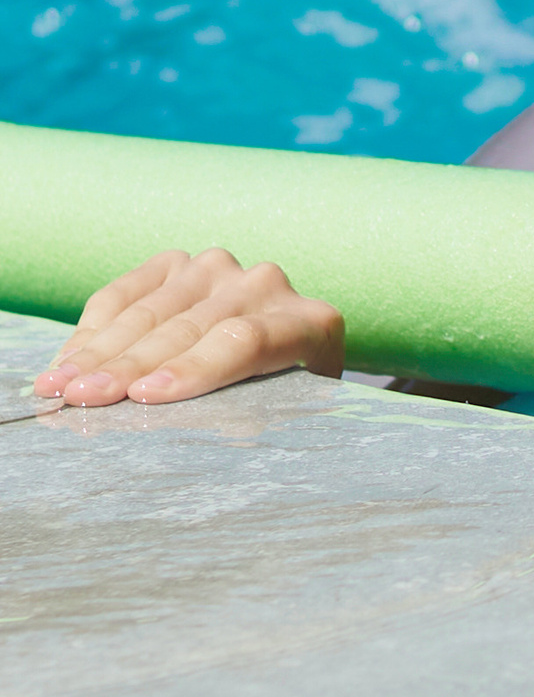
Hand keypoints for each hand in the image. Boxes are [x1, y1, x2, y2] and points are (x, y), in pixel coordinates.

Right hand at [35, 249, 345, 406]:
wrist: (285, 352)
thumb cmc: (286, 397)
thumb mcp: (290, 413)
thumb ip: (260, 416)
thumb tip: (203, 432)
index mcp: (310, 323)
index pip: (244, 341)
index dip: (193, 368)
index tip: (145, 396)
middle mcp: (268, 286)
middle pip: (188, 328)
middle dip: (128, 367)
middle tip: (81, 398)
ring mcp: (222, 269)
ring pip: (150, 310)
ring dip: (99, 350)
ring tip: (60, 384)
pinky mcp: (180, 264)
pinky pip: (128, 291)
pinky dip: (95, 326)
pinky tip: (69, 360)